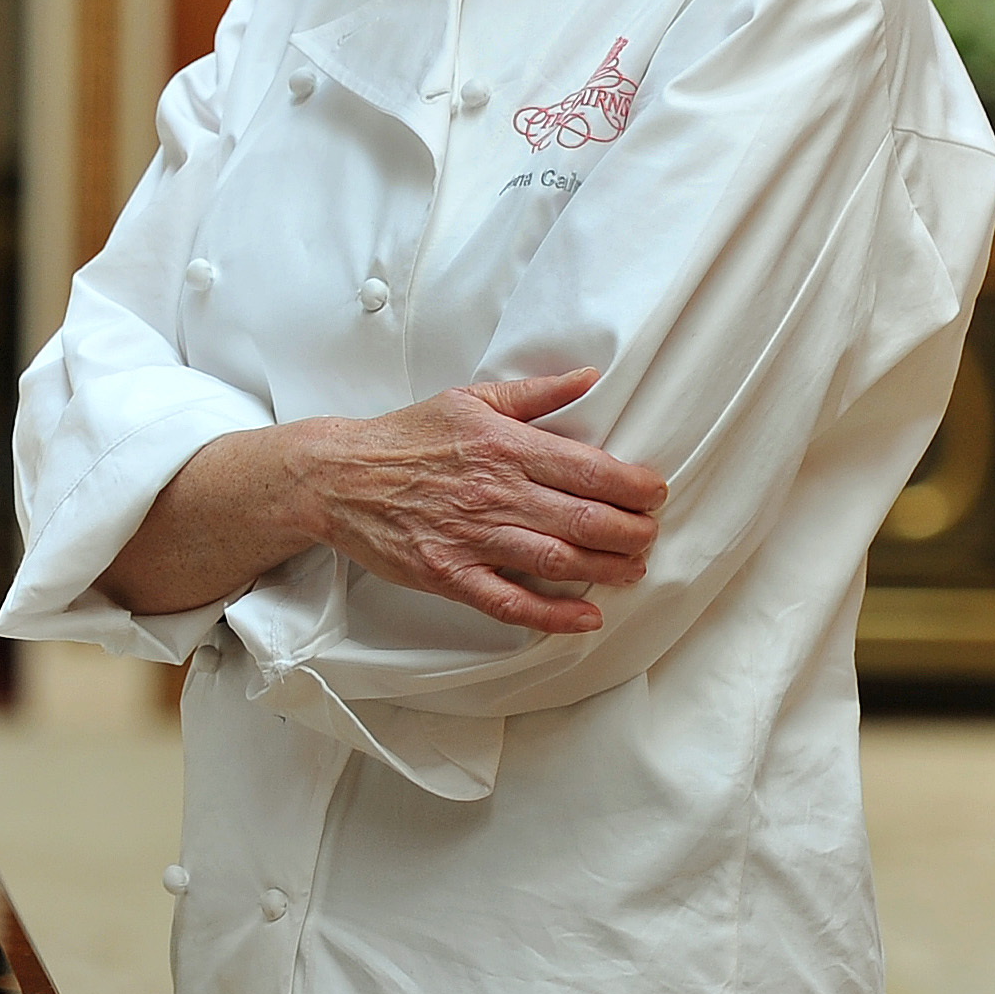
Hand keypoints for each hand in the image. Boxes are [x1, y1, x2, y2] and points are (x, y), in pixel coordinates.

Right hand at [93, 369, 667, 632]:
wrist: (338, 476)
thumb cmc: (406, 436)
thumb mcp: (469, 398)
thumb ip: (534, 393)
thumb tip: (589, 376)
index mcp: (505, 445)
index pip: (590, 469)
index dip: (635, 486)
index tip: (657, 493)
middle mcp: (496, 492)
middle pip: (586, 520)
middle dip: (632, 532)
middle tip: (650, 535)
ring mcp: (473, 537)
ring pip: (559, 561)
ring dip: (607, 570)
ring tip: (632, 570)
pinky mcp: (451, 574)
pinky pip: (511, 602)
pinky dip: (554, 614)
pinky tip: (586, 617)